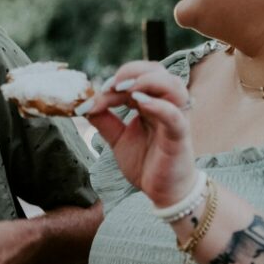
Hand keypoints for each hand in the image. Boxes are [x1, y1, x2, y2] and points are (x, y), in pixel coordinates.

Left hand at [78, 61, 196, 206]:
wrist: (163, 192)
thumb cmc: (146, 162)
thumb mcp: (118, 139)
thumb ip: (104, 121)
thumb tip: (83, 105)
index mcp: (151, 102)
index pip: (135, 79)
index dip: (113, 82)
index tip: (94, 96)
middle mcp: (166, 104)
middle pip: (157, 71)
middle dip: (132, 72)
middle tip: (110, 87)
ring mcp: (176, 117)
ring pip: (172, 85)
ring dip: (147, 81)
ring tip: (125, 89)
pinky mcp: (180, 135)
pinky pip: (174, 115)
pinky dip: (159, 105)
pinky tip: (140, 103)